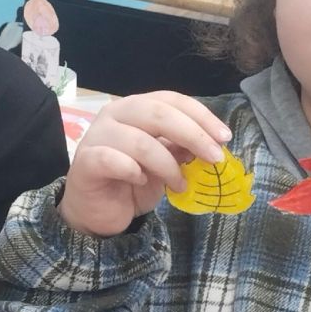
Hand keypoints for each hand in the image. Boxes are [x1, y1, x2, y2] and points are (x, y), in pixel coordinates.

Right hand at [59, 91, 230, 237]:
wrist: (97, 211)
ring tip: (180, 184)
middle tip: (215, 158)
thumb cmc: (131, 181)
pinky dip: (133, 171)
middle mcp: (114, 114)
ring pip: (140, 141)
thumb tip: (211, 143)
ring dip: (168, 165)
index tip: (224, 138)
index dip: (201, 116)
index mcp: (135, 108)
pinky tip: (141, 181)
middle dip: (193, 135)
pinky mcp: (85, 161)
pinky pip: (112, 160)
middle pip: (158, 113)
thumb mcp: (165, 164)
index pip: (171, 100)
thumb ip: (181, 148)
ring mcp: (97, 136)